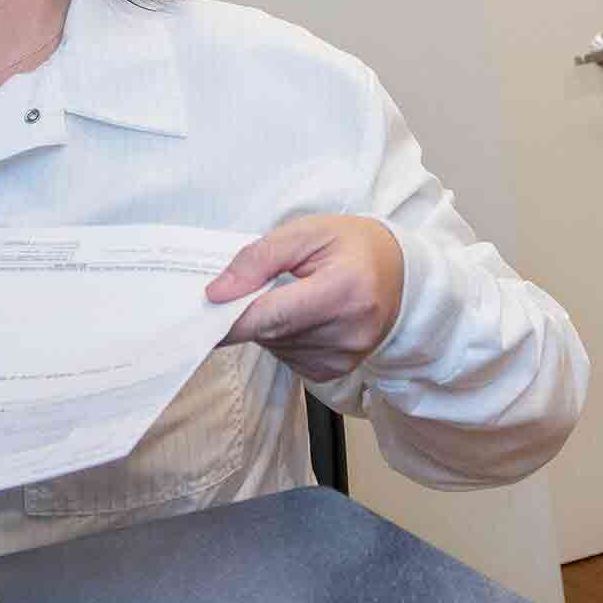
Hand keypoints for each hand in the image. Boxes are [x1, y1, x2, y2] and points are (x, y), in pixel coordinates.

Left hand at [208, 217, 405, 383]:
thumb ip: (258, 258)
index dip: (233, 317)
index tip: (204, 313)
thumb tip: (218, 292)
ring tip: (293, 297)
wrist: (398, 272)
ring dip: (270, 325)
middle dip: (253, 312)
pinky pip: (289, 358)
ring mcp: (346, 356)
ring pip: (276, 347)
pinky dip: (285, 338)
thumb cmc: (352, 246)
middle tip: (258, 287)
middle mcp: (350, 330)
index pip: (273, 315)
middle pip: (272, 332)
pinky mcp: (337, 370)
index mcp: (344, 289)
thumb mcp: (306, 232)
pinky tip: (304, 317)